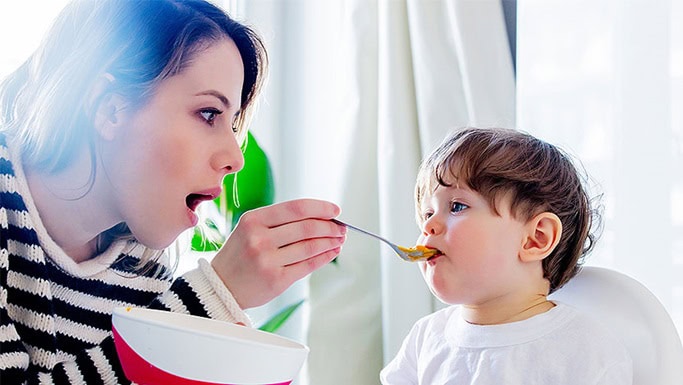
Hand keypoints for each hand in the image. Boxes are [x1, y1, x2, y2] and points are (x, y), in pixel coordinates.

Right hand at [211, 198, 346, 308]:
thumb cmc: (241, 254)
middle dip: (330, 227)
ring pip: (310, 247)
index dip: (321, 208)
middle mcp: (259, 239)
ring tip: (339, 240)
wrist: (221, 286)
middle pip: (307, 228)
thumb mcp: (251, 228)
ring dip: (331, 242)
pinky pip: (308, 265)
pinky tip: (332, 252)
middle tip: (341, 228)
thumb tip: (322, 216)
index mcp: (253, 220)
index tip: (335, 210)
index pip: (296, 208)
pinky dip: (325, 257)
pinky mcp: (276, 280)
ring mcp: (267, 260)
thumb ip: (281, 221)